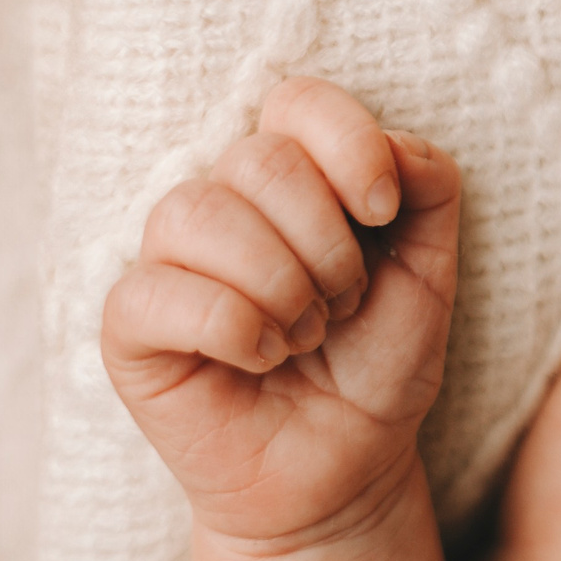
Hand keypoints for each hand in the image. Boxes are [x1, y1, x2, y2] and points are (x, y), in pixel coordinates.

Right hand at [102, 76, 460, 552]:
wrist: (350, 459)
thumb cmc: (380, 356)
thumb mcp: (431, 264)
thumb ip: (429, 186)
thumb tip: (392, 147)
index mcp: (294, 173)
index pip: (298, 101)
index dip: (349, 146)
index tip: (383, 213)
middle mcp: (223, 202)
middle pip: (258, 159)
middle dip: (325, 242)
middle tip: (343, 302)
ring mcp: (167, 261)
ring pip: (199, 213)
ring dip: (280, 284)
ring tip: (306, 333)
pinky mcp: (128, 327)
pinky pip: (155, 292)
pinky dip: (232, 327)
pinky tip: (261, 357)